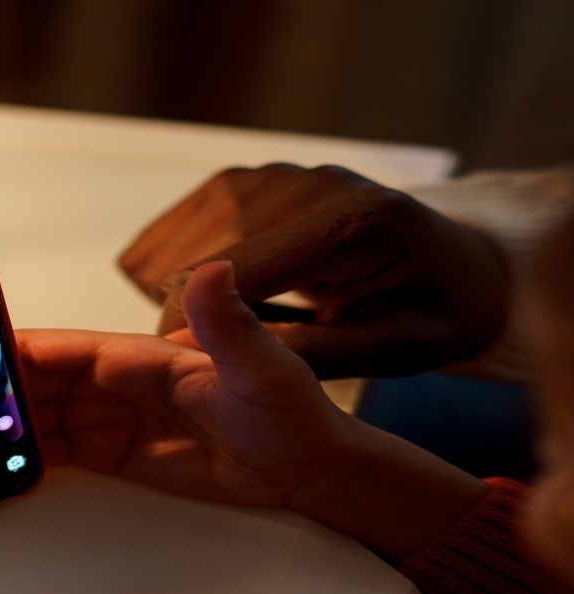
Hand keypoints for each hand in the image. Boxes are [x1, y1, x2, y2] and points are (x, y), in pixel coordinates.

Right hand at [20, 261, 485, 558]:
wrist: (304, 470)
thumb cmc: (291, 414)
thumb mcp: (261, 369)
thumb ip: (229, 325)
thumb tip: (212, 268)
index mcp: (140, 356)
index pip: (63, 350)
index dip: (14, 355)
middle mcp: (118, 384)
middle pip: (40, 385)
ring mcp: (113, 420)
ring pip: (40, 419)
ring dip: (3, 429)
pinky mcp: (115, 456)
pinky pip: (57, 453)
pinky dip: (25, 459)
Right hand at [118, 164, 509, 377]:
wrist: (459, 263)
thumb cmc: (433, 313)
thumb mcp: (392, 350)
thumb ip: (312, 352)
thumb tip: (223, 357)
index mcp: (351, 222)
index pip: (232, 275)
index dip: (193, 331)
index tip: (190, 376)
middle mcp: (306, 183)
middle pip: (195, 260)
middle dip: (184, 321)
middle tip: (213, 368)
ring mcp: (275, 174)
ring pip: (176, 244)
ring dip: (179, 296)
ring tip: (219, 337)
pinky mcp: (251, 179)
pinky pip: (182, 228)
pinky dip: (179, 269)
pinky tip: (210, 303)